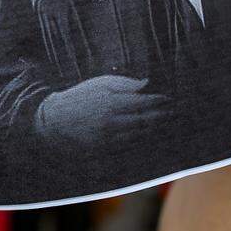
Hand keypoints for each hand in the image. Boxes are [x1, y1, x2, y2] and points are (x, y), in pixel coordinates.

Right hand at [36, 76, 168, 150]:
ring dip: (155, 127)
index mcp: (110, 102)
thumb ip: (124, 84)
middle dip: (161, 115)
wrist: (56, 119)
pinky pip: (129, 143)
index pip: (143, 102)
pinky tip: (149, 132)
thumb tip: (146, 84)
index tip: (169, 98)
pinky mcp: (105, 147)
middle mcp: (111, 121)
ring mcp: (108, 136)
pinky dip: (141, 137)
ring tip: (166, 121)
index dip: (159, 101)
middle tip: (174, 111)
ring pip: (139, 133)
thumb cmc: (80, 97)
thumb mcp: (99, 83)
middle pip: (144, 119)